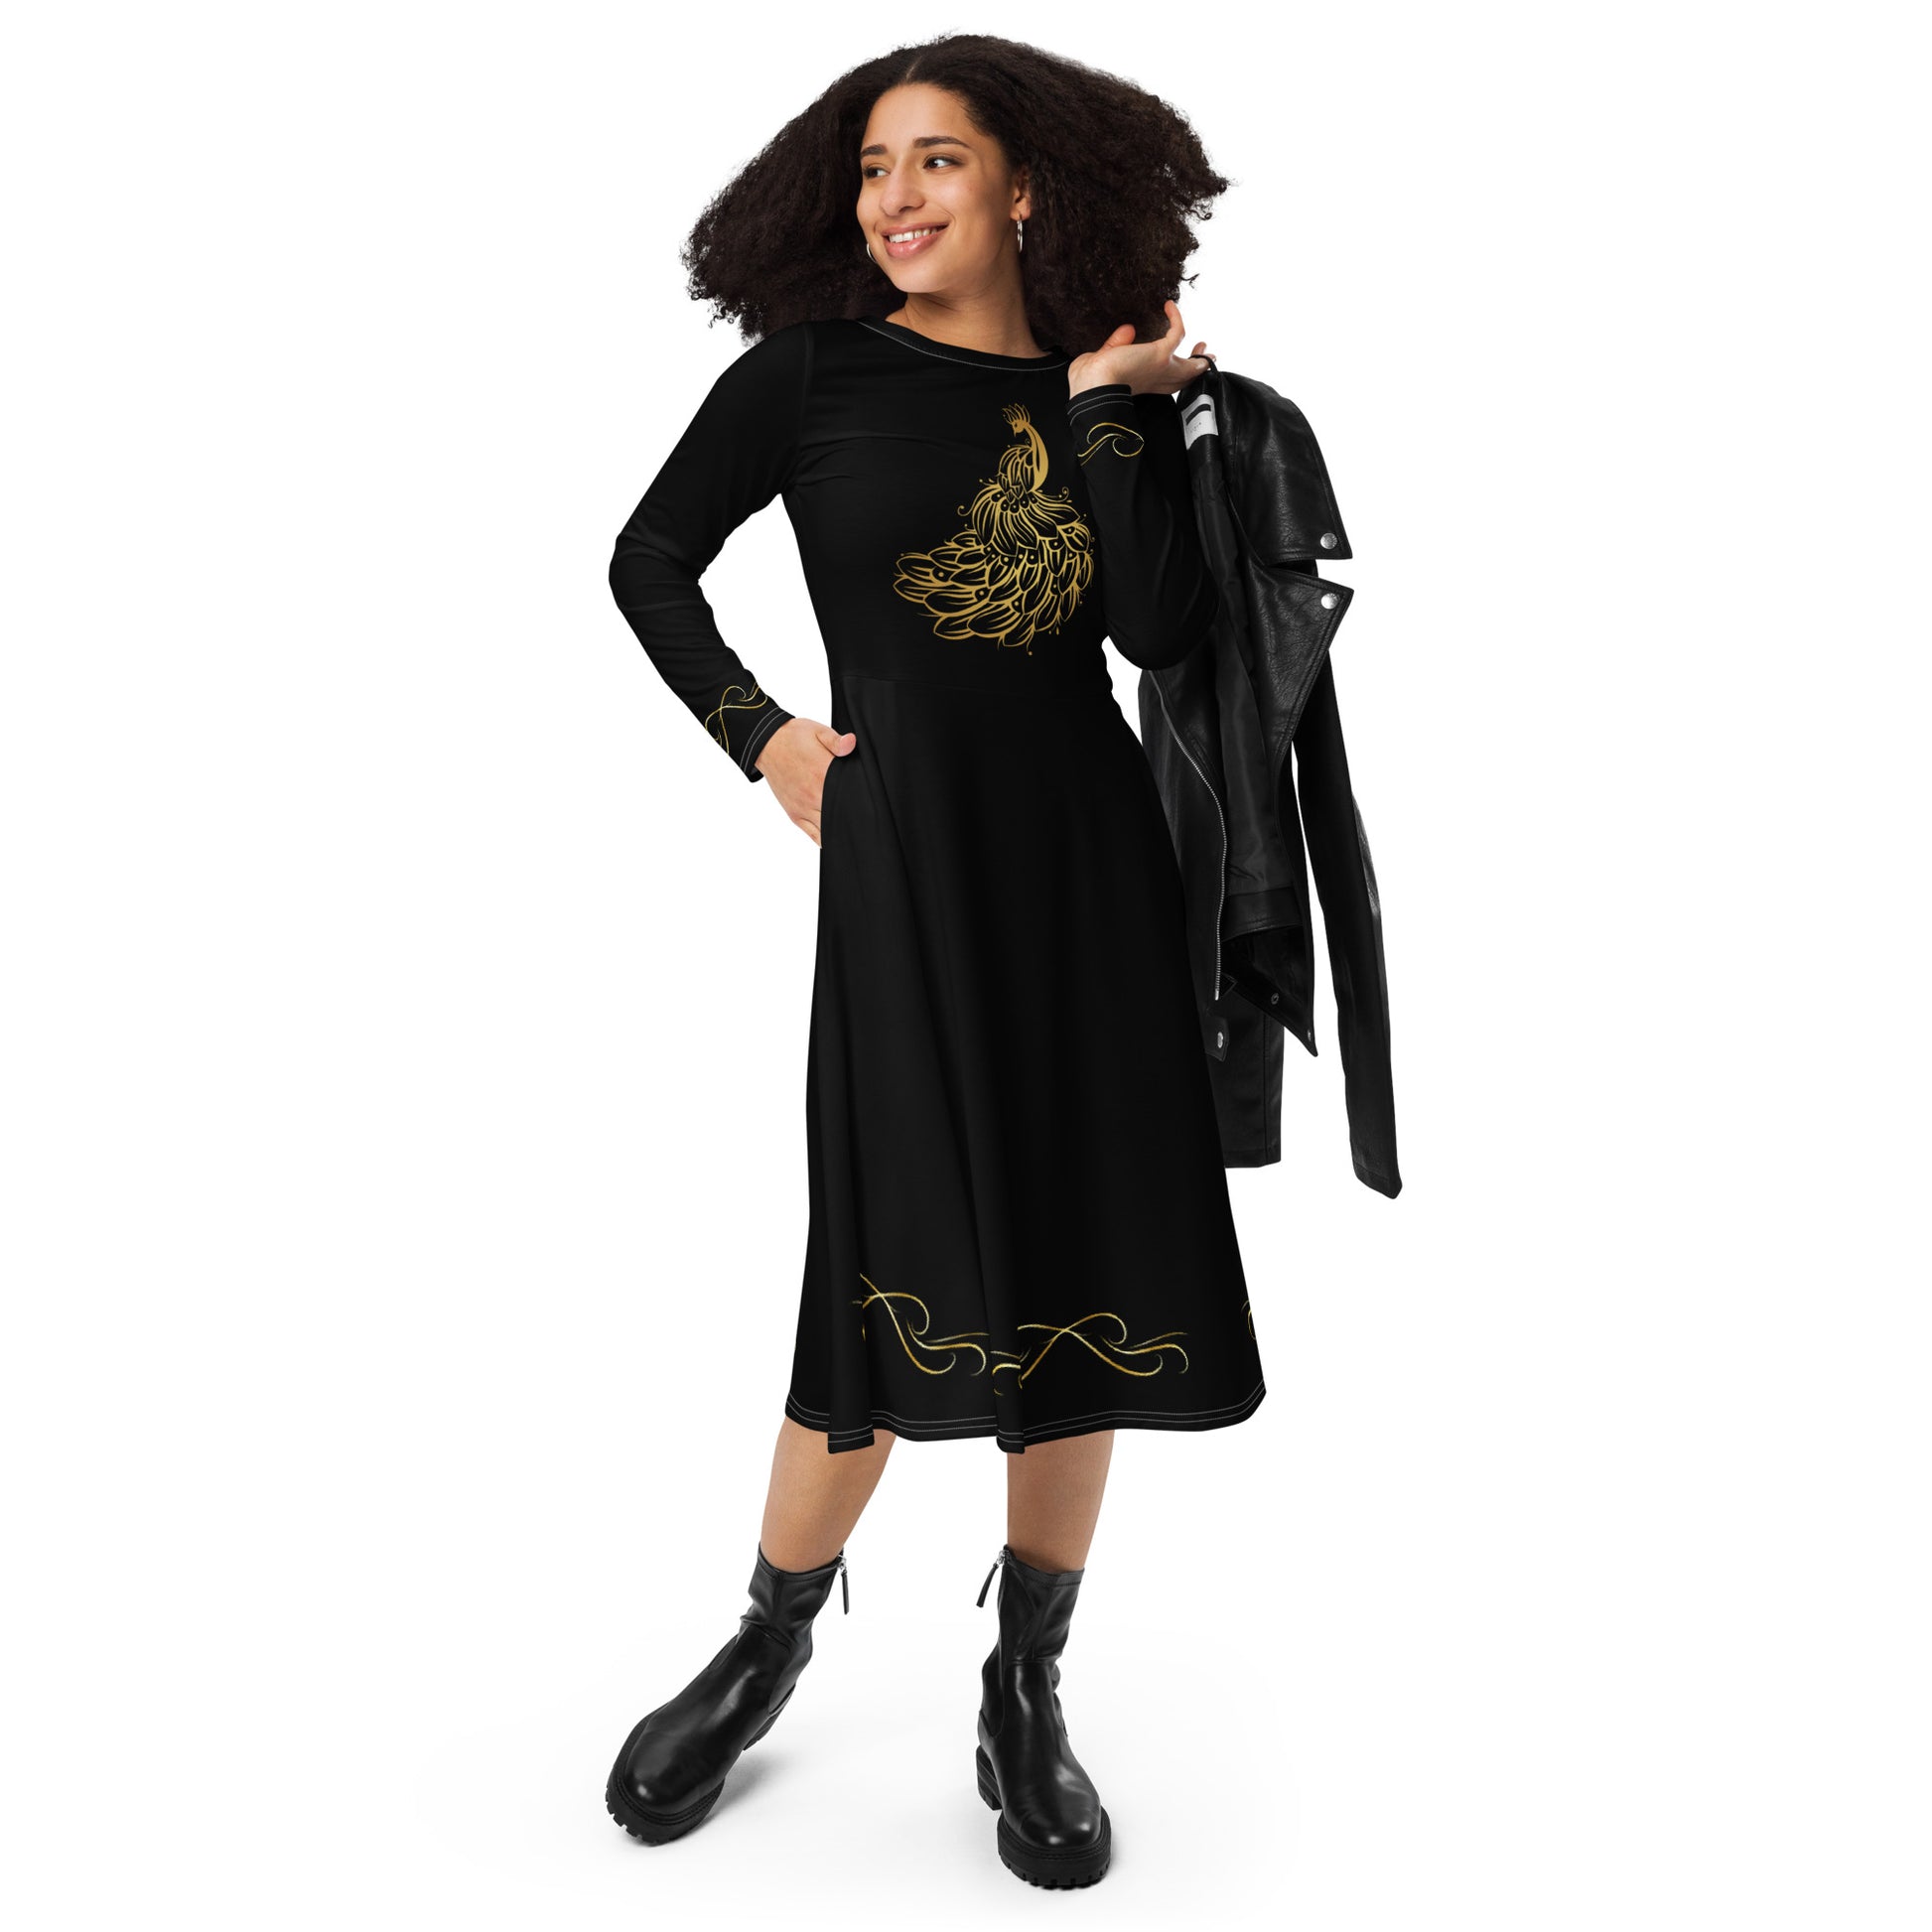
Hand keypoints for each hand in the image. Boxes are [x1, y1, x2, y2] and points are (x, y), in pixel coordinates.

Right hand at [755, 716, 856, 845]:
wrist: (766, 745)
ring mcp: (803, 808)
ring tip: (853, 827)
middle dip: (856, 819)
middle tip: (868, 819)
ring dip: (841, 829)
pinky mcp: (795, 815)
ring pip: (829, 830)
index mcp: (822, 774)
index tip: (872, 804)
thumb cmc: (793, 738)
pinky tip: (835, 834)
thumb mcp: (817, 732)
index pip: (850, 796)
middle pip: (842, 816)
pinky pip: (814, 836)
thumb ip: (836, 740)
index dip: (864, 803)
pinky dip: (826, 839)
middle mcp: (813, 796)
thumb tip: (852, 742)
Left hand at [1068, 300, 1210, 397]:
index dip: (1170, 375)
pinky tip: (1169, 305)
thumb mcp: (1104, 361)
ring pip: (1190, 365)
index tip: (1173, 365)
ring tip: (1203, 344)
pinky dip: (1176, 317)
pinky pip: (1178, 333)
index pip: (1161, 383)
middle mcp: (1155, 380)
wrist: (1095, 387)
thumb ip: (1116, 345)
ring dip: (1199, 355)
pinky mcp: (1162, 355)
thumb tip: (1128, 329)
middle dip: (1195, 369)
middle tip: (1204, 358)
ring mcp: (1162, 369)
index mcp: (1141, 386)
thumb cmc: (1090, 382)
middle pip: (1184, 379)